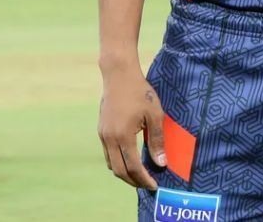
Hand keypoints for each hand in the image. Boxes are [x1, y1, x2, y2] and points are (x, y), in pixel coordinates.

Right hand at [98, 68, 166, 188]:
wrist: (119, 76)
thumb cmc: (140, 92)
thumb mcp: (155, 115)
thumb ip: (157, 140)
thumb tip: (161, 163)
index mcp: (123, 136)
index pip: (133, 167)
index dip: (144, 179)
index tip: (154, 185)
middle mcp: (109, 139)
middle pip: (119, 171)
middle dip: (133, 181)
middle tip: (147, 184)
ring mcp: (103, 135)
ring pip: (111, 164)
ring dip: (124, 173)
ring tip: (139, 175)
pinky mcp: (101, 130)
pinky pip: (108, 154)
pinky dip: (118, 162)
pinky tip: (129, 159)